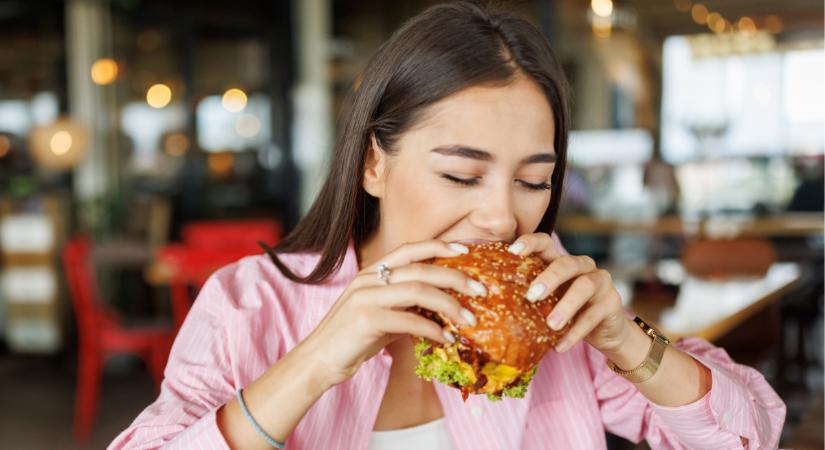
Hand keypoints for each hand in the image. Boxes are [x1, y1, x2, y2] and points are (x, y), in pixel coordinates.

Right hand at [298, 239, 486, 388]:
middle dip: (456, 277)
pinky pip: (410, 320)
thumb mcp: (383, 315)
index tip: (466, 249)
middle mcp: (369, 279)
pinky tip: (447, 339)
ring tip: (470, 320)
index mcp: (372, 272)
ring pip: (419, 291)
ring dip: (451, 305)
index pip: (410, 249)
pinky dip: (433, 329)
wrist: (319, 361)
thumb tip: (442, 309)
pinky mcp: (366, 320)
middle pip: (421, 269)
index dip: (439, 246)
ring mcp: (366, 297)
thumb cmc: (353, 339)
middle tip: (482, 289)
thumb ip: (407, 306)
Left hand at [507, 233, 629, 353]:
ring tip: (550, 325)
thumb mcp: (547, 302)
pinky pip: (593, 316)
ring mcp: (601, 282)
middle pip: (567, 263)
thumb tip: (487, 301)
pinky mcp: (613, 303)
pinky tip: (560, 346)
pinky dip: (575, 332)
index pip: (546, 243)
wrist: (605, 332)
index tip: (512, 251)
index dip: (530, 243)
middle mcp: (583, 266)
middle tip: (532, 296)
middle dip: (549, 278)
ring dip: (565, 306)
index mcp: (561, 261)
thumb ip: (529, 296)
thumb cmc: (567, 312)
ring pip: (584, 286)